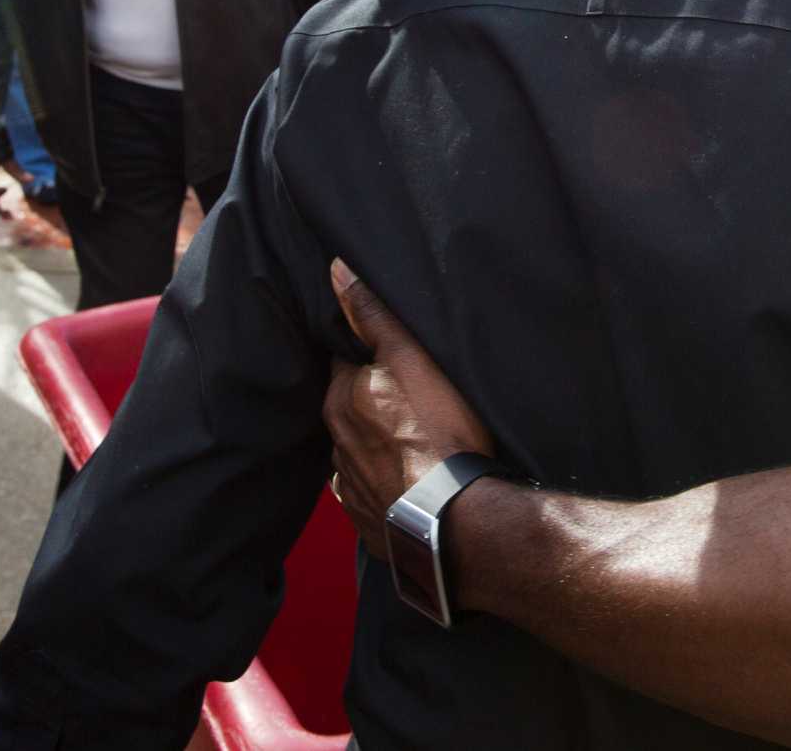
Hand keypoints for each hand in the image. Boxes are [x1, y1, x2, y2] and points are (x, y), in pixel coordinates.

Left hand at [323, 258, 493, 551]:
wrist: (454, 516)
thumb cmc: (438, 432)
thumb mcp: (412, 359)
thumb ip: (374, 316)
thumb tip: (336, 272)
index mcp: (341, 399)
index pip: (344, 362)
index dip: (366, 354)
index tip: (389, 354)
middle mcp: (335, 441)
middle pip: (349, 406)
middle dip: (370, 398)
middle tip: (407, 394)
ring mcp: (349, 484)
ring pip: (357, 449)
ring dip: (376, 441)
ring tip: (410, 438)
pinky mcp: (366, 518)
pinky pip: (369, 490)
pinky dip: (383, 481)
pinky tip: (406, 478)